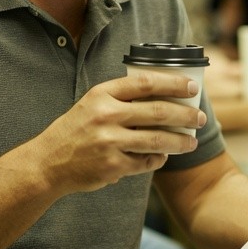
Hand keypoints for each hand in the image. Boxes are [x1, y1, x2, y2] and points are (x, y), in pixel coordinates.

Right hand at [37, 72, 206, 193]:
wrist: (47, 163)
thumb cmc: (74, 131)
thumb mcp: (91, 104)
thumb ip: (120, 99)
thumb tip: (162, 97)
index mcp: (102, 94)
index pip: (146, 83)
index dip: (173, 84)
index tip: (192, 87)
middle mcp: (106, 115)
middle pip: (159, 112)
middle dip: (185, 115)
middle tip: (200, 118)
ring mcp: (109, 142)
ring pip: (158, 140)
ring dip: (180, 142)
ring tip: (191, 142)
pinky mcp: (112, 165)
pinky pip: (146, 162)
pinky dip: (158, 160)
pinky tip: (163, 157)